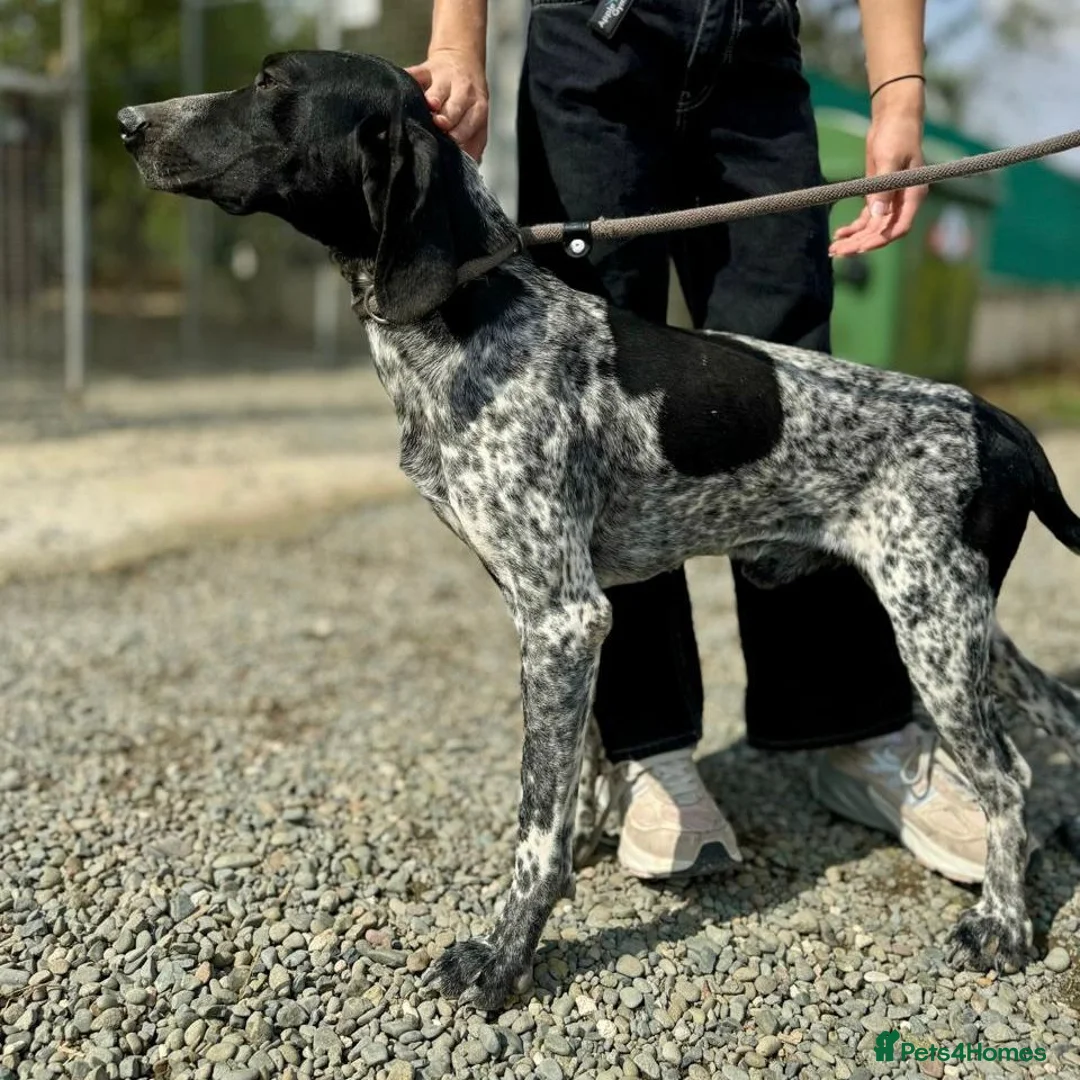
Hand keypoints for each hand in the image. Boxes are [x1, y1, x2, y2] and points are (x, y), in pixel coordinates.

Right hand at [406, 48, 488, 161]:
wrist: (462, 62)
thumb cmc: (467, 102)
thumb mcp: (477, 121)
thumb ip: (473, 145)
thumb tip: (467, 169)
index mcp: (477, 108)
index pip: (471, 124)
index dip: (462, 134)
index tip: (453, 143)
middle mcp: (462, 92)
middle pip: (455, 107)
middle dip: (449, 116)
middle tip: (440, 125)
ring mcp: (443, 80)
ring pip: (438, 89)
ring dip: (433, 97)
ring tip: (429, 104)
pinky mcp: (426, 69)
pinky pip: (416, 73)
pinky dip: (409, 80)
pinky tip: (404, 87)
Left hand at [829, 81, 927, 256]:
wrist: (892, 120)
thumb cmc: (897, 135)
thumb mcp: (890, 159)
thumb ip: (884, 187)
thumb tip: (879, 214)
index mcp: (913, 195)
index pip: (899, 227)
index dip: (881, 239)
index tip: (862, 247)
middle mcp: (903, 203)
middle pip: (882, 232)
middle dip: (860, 244)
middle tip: (838, 252)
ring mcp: (890, 201)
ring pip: (872, 229)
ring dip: (854, 240)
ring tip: (833, 249)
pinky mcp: (877, 197)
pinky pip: (866, 220)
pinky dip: (853, 228)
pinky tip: (838, 234)